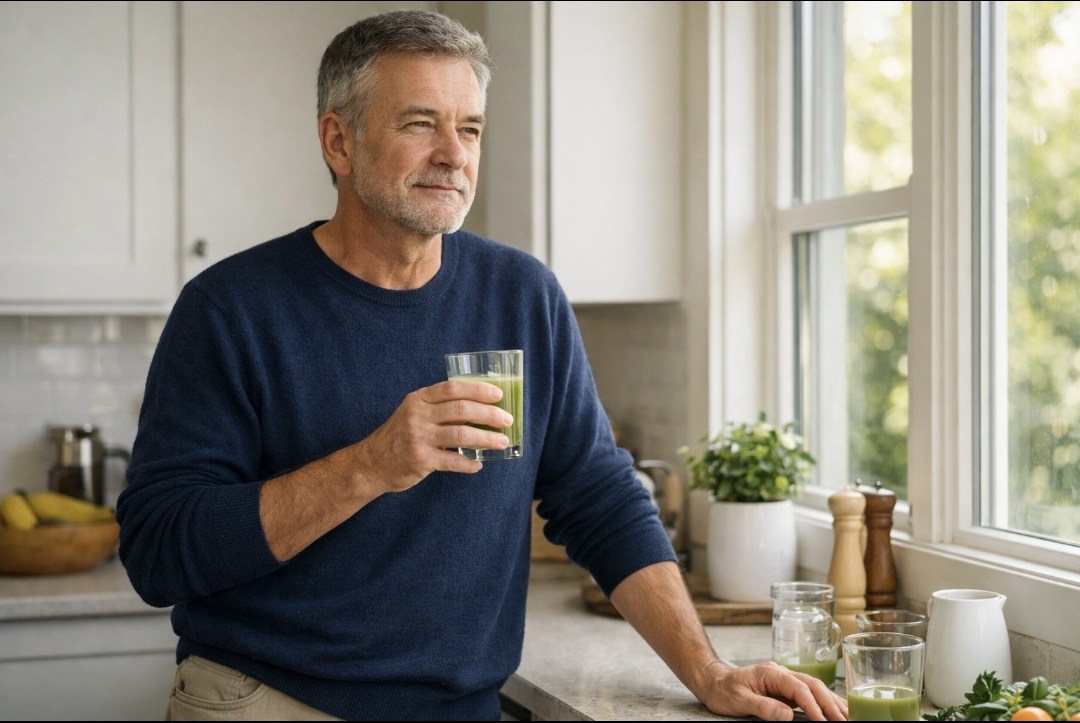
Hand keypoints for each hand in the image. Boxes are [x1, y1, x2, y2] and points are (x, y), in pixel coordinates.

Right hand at [351, 379, 513, 493]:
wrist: (371, 464)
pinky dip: (469, 463)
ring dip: (486, 438)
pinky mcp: (421, 460)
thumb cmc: (399, 437)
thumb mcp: (414, 414)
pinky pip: (453, 460)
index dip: (478, 389)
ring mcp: (418, 437)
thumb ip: (440, 409)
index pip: (452, 388)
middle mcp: (417, 415)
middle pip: (461, 409)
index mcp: (419, 399)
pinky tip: (478, 464)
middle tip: (507, 420)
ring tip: (502, 442)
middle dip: (489, 414)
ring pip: (461, 433)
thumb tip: (479, 410)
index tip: (498, 395)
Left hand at [696, 660, 847, 720]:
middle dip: (829, 704)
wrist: (714, 682)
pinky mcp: (786, 690)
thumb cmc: (724, 690)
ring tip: (847, 717)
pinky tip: (835, 711)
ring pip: (815, 688)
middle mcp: (782, 673)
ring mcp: (785, 681)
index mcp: (771, 672)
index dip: (812, 705)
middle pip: (812, 685)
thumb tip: (786, 715)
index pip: (799, 688)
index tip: (822, 721)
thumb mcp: (739, 700)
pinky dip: (824, 702)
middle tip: (844, 721)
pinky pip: (809, 694)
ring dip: (832, 702)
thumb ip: (763, 706)